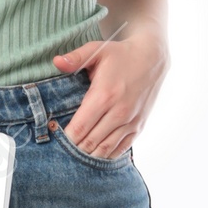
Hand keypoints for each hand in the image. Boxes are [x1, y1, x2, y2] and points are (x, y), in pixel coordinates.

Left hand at [51, 30, 166, 157]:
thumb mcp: (97, 50)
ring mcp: (131, 121)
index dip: (65, 139)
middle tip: (60, 151)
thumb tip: (56, 62)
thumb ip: (75, 58)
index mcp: (104, 95)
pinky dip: (107, 155)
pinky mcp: (139, 126)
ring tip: (74, 157)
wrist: (152, 58)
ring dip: (88, 155)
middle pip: (90, 143)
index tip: (54, 139)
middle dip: (73, 149)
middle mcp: (119, 112)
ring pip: (105, 150)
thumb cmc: (120, 55)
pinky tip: (95, 154)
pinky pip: (121, 149)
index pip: (79, 128)